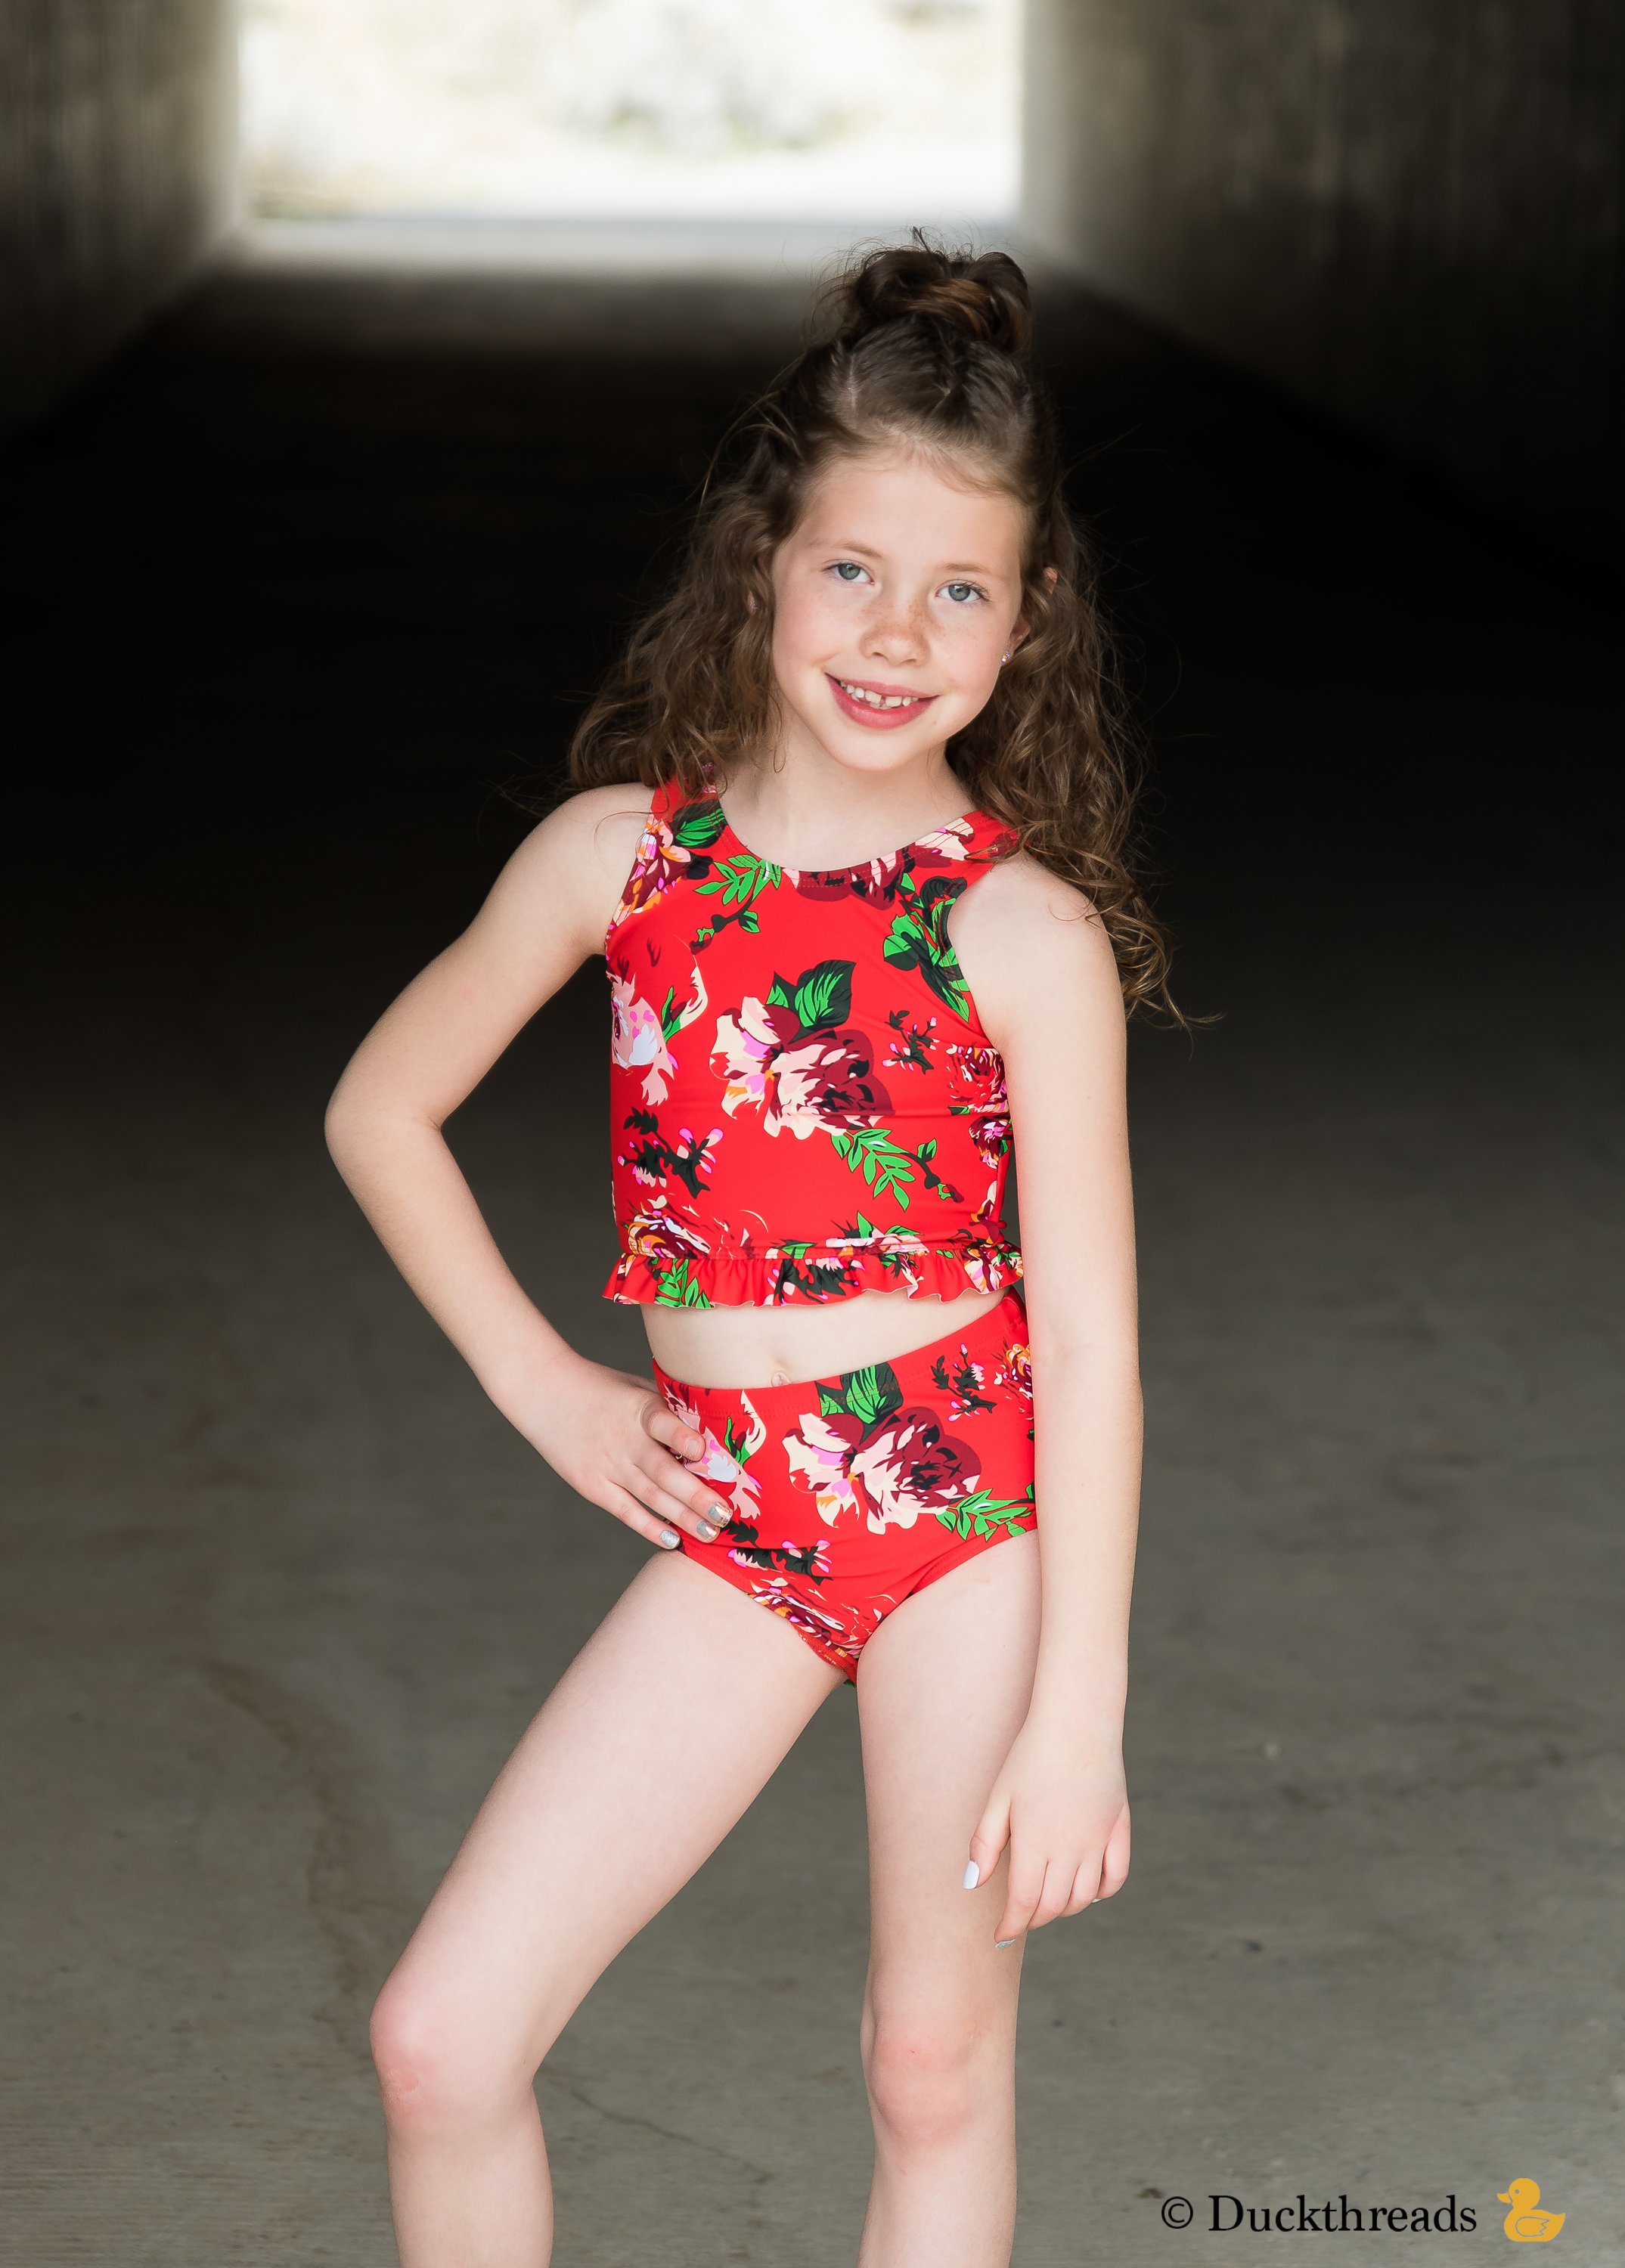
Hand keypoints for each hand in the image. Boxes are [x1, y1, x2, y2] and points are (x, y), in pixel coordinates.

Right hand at [507, 1353, 732, 1550]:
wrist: (544, 1391)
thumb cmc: (601, 1387)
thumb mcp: (636, 1387)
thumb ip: (667, 1410)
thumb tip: (711, 1432)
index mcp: (638, 1409)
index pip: (662, 1423)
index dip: (682, 1437)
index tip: (705, 1452)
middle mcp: (624, 1439)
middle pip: (664, 1472)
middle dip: (697, 1496)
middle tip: (726, 1515)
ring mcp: (607, 1465)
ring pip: (650, 1496)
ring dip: (682, 1517)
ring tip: (710, 1533)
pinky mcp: (591, 1484)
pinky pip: (625, 1511)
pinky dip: (648, 1526)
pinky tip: (672, 1539)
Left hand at [964, 1715, 1129, 1946]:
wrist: (1076, 1721)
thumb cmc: (1030, 1756)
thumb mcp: (999, 1797)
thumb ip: (985, 1843)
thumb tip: (972, 1885)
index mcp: (1036, 1841)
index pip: (1025, 1902)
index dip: (1011, 1924)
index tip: (1000, 1935)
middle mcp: (1070, 1847)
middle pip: (1055, 1906)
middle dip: (1035, 1918)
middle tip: (1021, 1916)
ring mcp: (1099, 1839)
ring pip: (1084, 1897)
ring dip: (1064, 1908)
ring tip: (1048, 1902)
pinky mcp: (1120, 1828)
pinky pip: (1116, 1877)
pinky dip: (1101, 1892)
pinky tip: (1085, 1889)